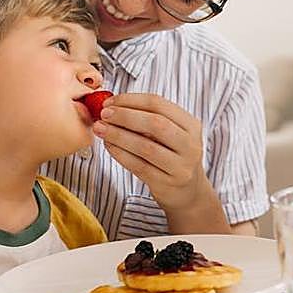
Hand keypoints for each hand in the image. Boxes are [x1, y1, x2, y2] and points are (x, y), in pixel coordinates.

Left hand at [93, 93, 209, 209]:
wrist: (187, 191)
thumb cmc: (172, 156)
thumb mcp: (170, 134)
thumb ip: (147, 118)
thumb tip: (112, 106)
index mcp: (191, 125)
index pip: (159, 104)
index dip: (131, 101)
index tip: (109, 102)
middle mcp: (190, 145)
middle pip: (155, 123)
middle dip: (125, 116)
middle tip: (104, 115)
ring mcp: (181, 166)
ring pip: (145, 146)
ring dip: (118, 135)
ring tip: (100, 129)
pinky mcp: (167, 183)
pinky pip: (139, 166)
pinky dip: (121, 154)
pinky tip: (109, 146)